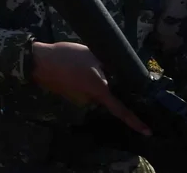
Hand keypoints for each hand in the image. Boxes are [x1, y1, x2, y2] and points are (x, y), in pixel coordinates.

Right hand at [30, 41, 150, 135]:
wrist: (39, 62)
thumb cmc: (67, 57)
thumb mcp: (92, 55)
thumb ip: (107, 66)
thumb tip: (116, 72)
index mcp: (99, 90)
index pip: (120, 109)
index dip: (135, 121)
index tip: (147, 131)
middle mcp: (90, 99)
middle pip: (106, 95)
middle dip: (105, 83)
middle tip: (95, 65)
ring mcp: (78, 99)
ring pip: (93, 90)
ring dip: (91, 79)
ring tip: (79, 62)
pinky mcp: (69, 95)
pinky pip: (82, 89)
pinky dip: (80, 79)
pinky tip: (72, 67)